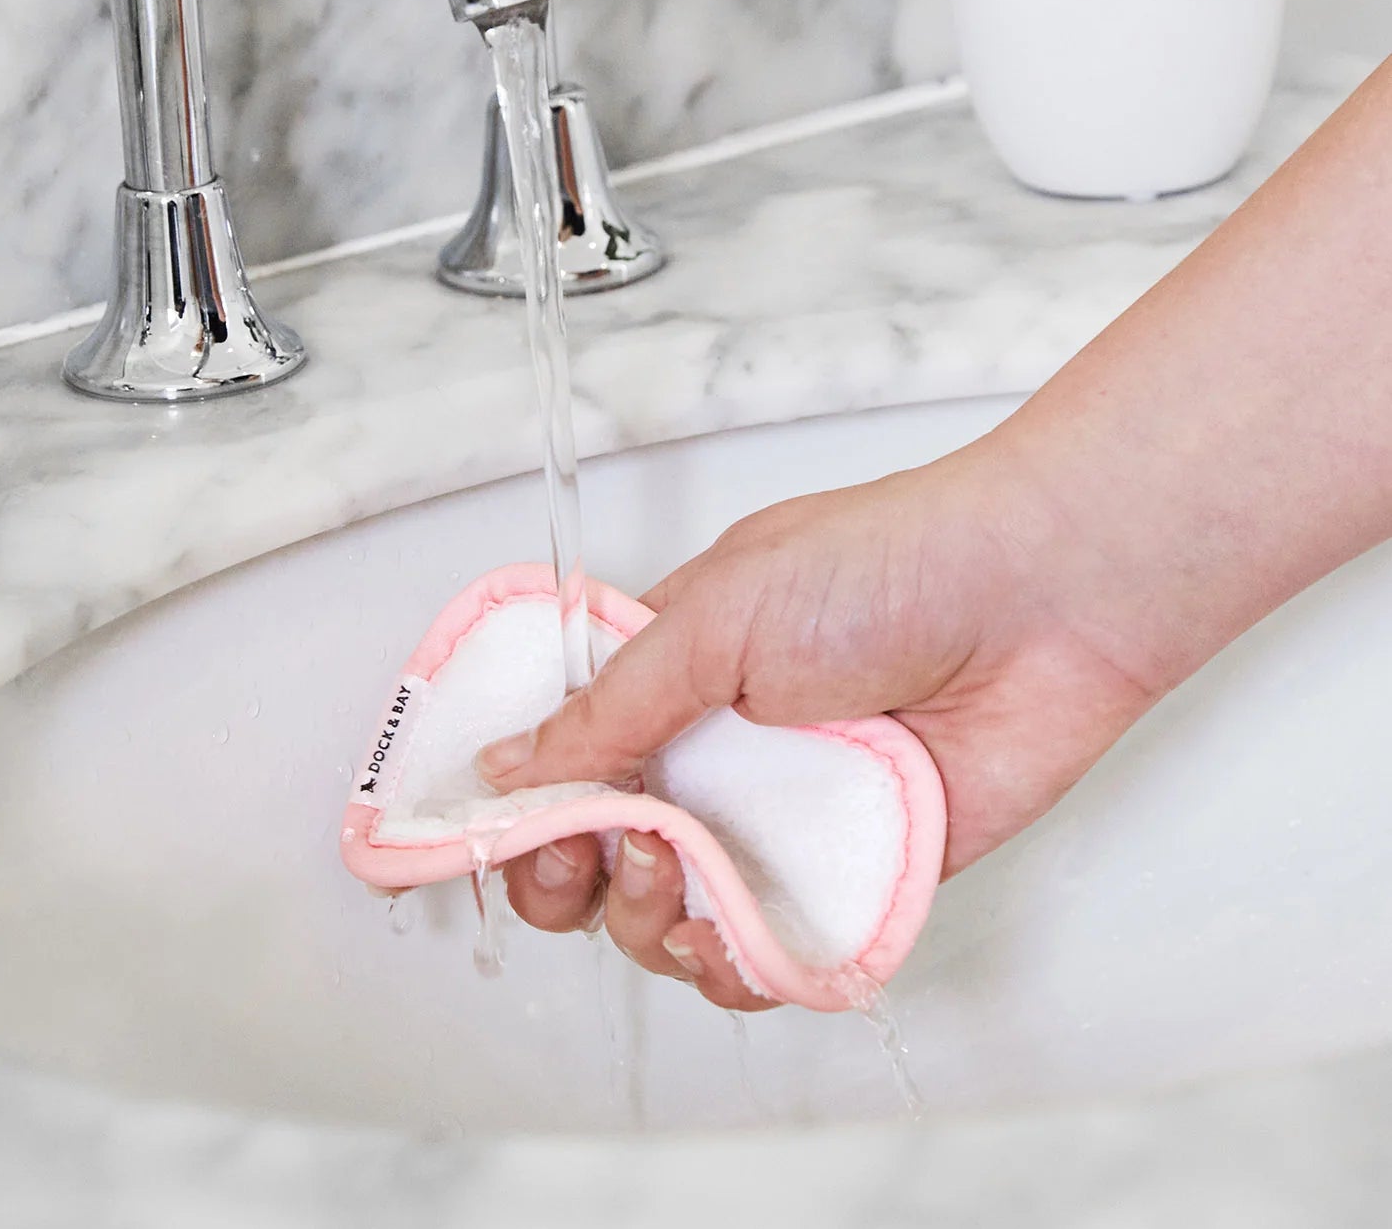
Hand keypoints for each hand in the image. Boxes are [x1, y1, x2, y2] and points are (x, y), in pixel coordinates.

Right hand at [476, 443, 1163, 1010]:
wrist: (1043, 601)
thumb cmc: (884, 569)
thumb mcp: (715, 616)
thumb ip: (608, 707)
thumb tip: (505, 767)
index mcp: (671, 673)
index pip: (561, 755)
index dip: (517, 799)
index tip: (491, 828)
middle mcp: (716, 753)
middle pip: (597, 849)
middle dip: (560, 872)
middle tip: (571, 860)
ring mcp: (779, 820)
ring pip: (666, 914)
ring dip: (639, 917)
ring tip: (668, 871)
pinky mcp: (848, 879)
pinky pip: (763, 954)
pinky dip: (727, 966)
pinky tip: (720, 941)